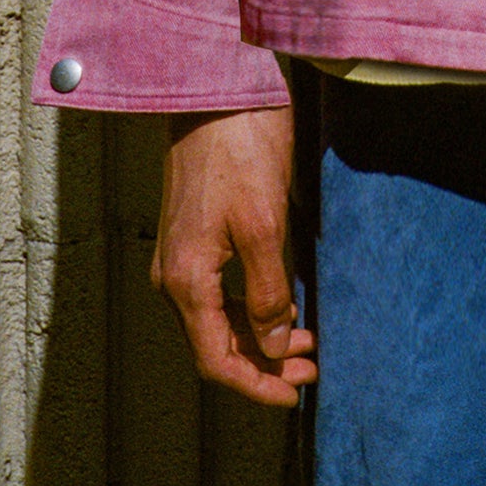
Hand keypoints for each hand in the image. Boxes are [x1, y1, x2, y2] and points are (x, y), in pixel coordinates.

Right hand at [153, 106, 318, 407]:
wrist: (215, 89)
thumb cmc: (240, 149)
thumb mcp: (263, 225)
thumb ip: (266, 292)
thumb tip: (272, 345)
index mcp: (185, 280)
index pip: (217, 360)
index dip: (256, 386)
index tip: (295, 395)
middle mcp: (173, 275)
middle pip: (216, 345)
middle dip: (264, 364)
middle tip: (313, 367)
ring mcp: (180, 255)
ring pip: (217, 320)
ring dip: (259, 338)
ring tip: (306, 343)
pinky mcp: (193, 235)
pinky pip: (217, 292)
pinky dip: (249, 309)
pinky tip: (281, 307)